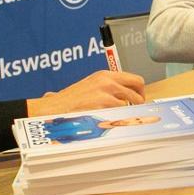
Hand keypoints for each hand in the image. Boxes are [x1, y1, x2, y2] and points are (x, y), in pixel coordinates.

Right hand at [26, 70, 144, 115]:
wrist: (54, 108)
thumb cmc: (70, 101)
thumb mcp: (91, 86)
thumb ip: (109, 88)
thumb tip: (127, 96)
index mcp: (105, 75)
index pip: (135, 79)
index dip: (139, 91)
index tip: (138, 99)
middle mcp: (108, 81)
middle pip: (138, 89)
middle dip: (139, 100)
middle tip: (135, 109)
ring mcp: (106, 93)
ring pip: (130, 103)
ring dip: (126, 111)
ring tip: (115, 116)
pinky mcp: (103, 106)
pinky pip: (120, 113)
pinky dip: (117, 118)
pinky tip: (109, 120)